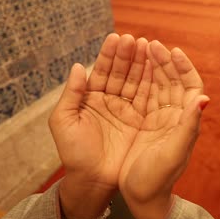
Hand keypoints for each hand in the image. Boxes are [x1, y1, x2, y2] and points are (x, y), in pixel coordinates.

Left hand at [49, 34, 150, 218]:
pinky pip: (147, 98)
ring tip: (148, 46)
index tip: (116, 37)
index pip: (101, 71)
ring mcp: (126, 110)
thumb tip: (78, 65)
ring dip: (141, 64)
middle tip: (135, 38)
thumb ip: (71, 93)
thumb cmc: (74, 153)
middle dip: (128, 55)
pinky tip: (156, 67)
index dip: (108, 54)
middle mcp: (110, 100)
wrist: (92, 181)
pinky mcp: (140, 120)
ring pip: (135, 82)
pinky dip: (152, 82)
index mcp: (90, 98)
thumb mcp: (63, 121)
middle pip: (121, 72)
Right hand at [119, 40, 209, 218]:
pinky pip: (141, 95)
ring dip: (150, 67)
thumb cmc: (158, 179)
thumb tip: (204, 99)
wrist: (142, 197)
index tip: (174, 51)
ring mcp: (158, 118)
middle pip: (172, 82)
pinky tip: (130, 68)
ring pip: (157, 85)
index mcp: (185, 122)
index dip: (185, 68)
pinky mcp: (142, 122)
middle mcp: (174, 116)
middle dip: (164, 62)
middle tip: (152, 43)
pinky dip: (137, 80)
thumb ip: (188, 126)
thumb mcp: (173, 154)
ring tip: (140, 48)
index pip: (191, 87)